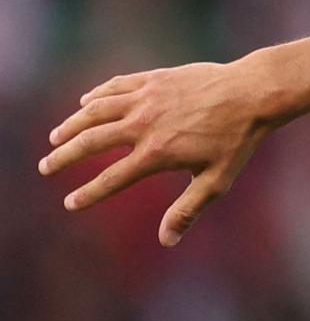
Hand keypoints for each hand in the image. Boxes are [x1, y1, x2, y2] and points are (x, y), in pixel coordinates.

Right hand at [38, 32, 309, 245]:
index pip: (111, 179)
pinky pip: (116, 86)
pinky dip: (96, 95)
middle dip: (64, 156)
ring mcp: (147, 98)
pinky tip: (85, 103)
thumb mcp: (216, 181)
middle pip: (90, 142)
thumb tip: (167, 241)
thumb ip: (188, 210)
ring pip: (95, 111)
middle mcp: (144, 124)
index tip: (71, 203)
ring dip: (71, 124)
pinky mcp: (154, 78)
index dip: (88, 194)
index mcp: (157, 153)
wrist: (252, 93)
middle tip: (46, 167)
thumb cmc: (237, 140)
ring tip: (56, 137)